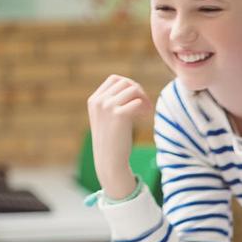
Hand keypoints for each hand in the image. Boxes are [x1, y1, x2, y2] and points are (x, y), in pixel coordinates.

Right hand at [87, 75, 152, 198]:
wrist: (110, 161)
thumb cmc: (112, 141)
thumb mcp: (108, 119)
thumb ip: (115, 103)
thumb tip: (134, 88)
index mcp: (94, 100)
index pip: (114, 79)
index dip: (129, 85)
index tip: (137, 99)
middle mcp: (99, 101)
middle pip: (125, 83)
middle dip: (139, 91)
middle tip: (146, 106)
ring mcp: (107, 107)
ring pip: (133, 89)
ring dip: (144, 99)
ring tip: (147, 111)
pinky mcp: (119, 115)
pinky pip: (138, 102)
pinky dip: (145, 107)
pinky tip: (146, 116)